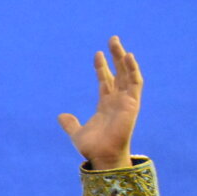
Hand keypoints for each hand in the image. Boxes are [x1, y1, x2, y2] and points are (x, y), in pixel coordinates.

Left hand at [58, 36, 141, 169]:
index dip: (102, 67)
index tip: (97, 54)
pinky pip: (135, 83)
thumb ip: (70, 124)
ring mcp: (126, 101)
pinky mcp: (132, 103)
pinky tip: (128, 56)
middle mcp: (117, 100)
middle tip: (112, 39)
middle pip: (119, 73)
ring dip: (123, 58)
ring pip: (128, 74)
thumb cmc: (92, 148)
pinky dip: (133, 69)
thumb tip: (61, 116)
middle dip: (115, 56)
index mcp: (106, 105)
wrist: (102, 156)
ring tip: (116, 42)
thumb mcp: (77, 132)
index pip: (105, 80)